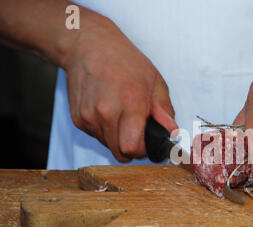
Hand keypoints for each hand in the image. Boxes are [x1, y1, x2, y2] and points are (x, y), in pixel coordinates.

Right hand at [62, 15, 176, 161]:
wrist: (88, 45)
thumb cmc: (124, 60)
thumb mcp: (154, 81)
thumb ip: (165, 111)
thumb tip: (173, 132)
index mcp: (130, 104)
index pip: (133, 148)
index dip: (143, 150)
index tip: (148, 142)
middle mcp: (106, 113)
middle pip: (120, 152)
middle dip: (132, 147)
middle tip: (137, 132)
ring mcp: (89, 116)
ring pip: (108, 145)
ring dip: (117, 139)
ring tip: (121, 116)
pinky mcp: (77, 118)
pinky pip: (96, 136)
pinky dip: (104, 131)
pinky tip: (107, 111)